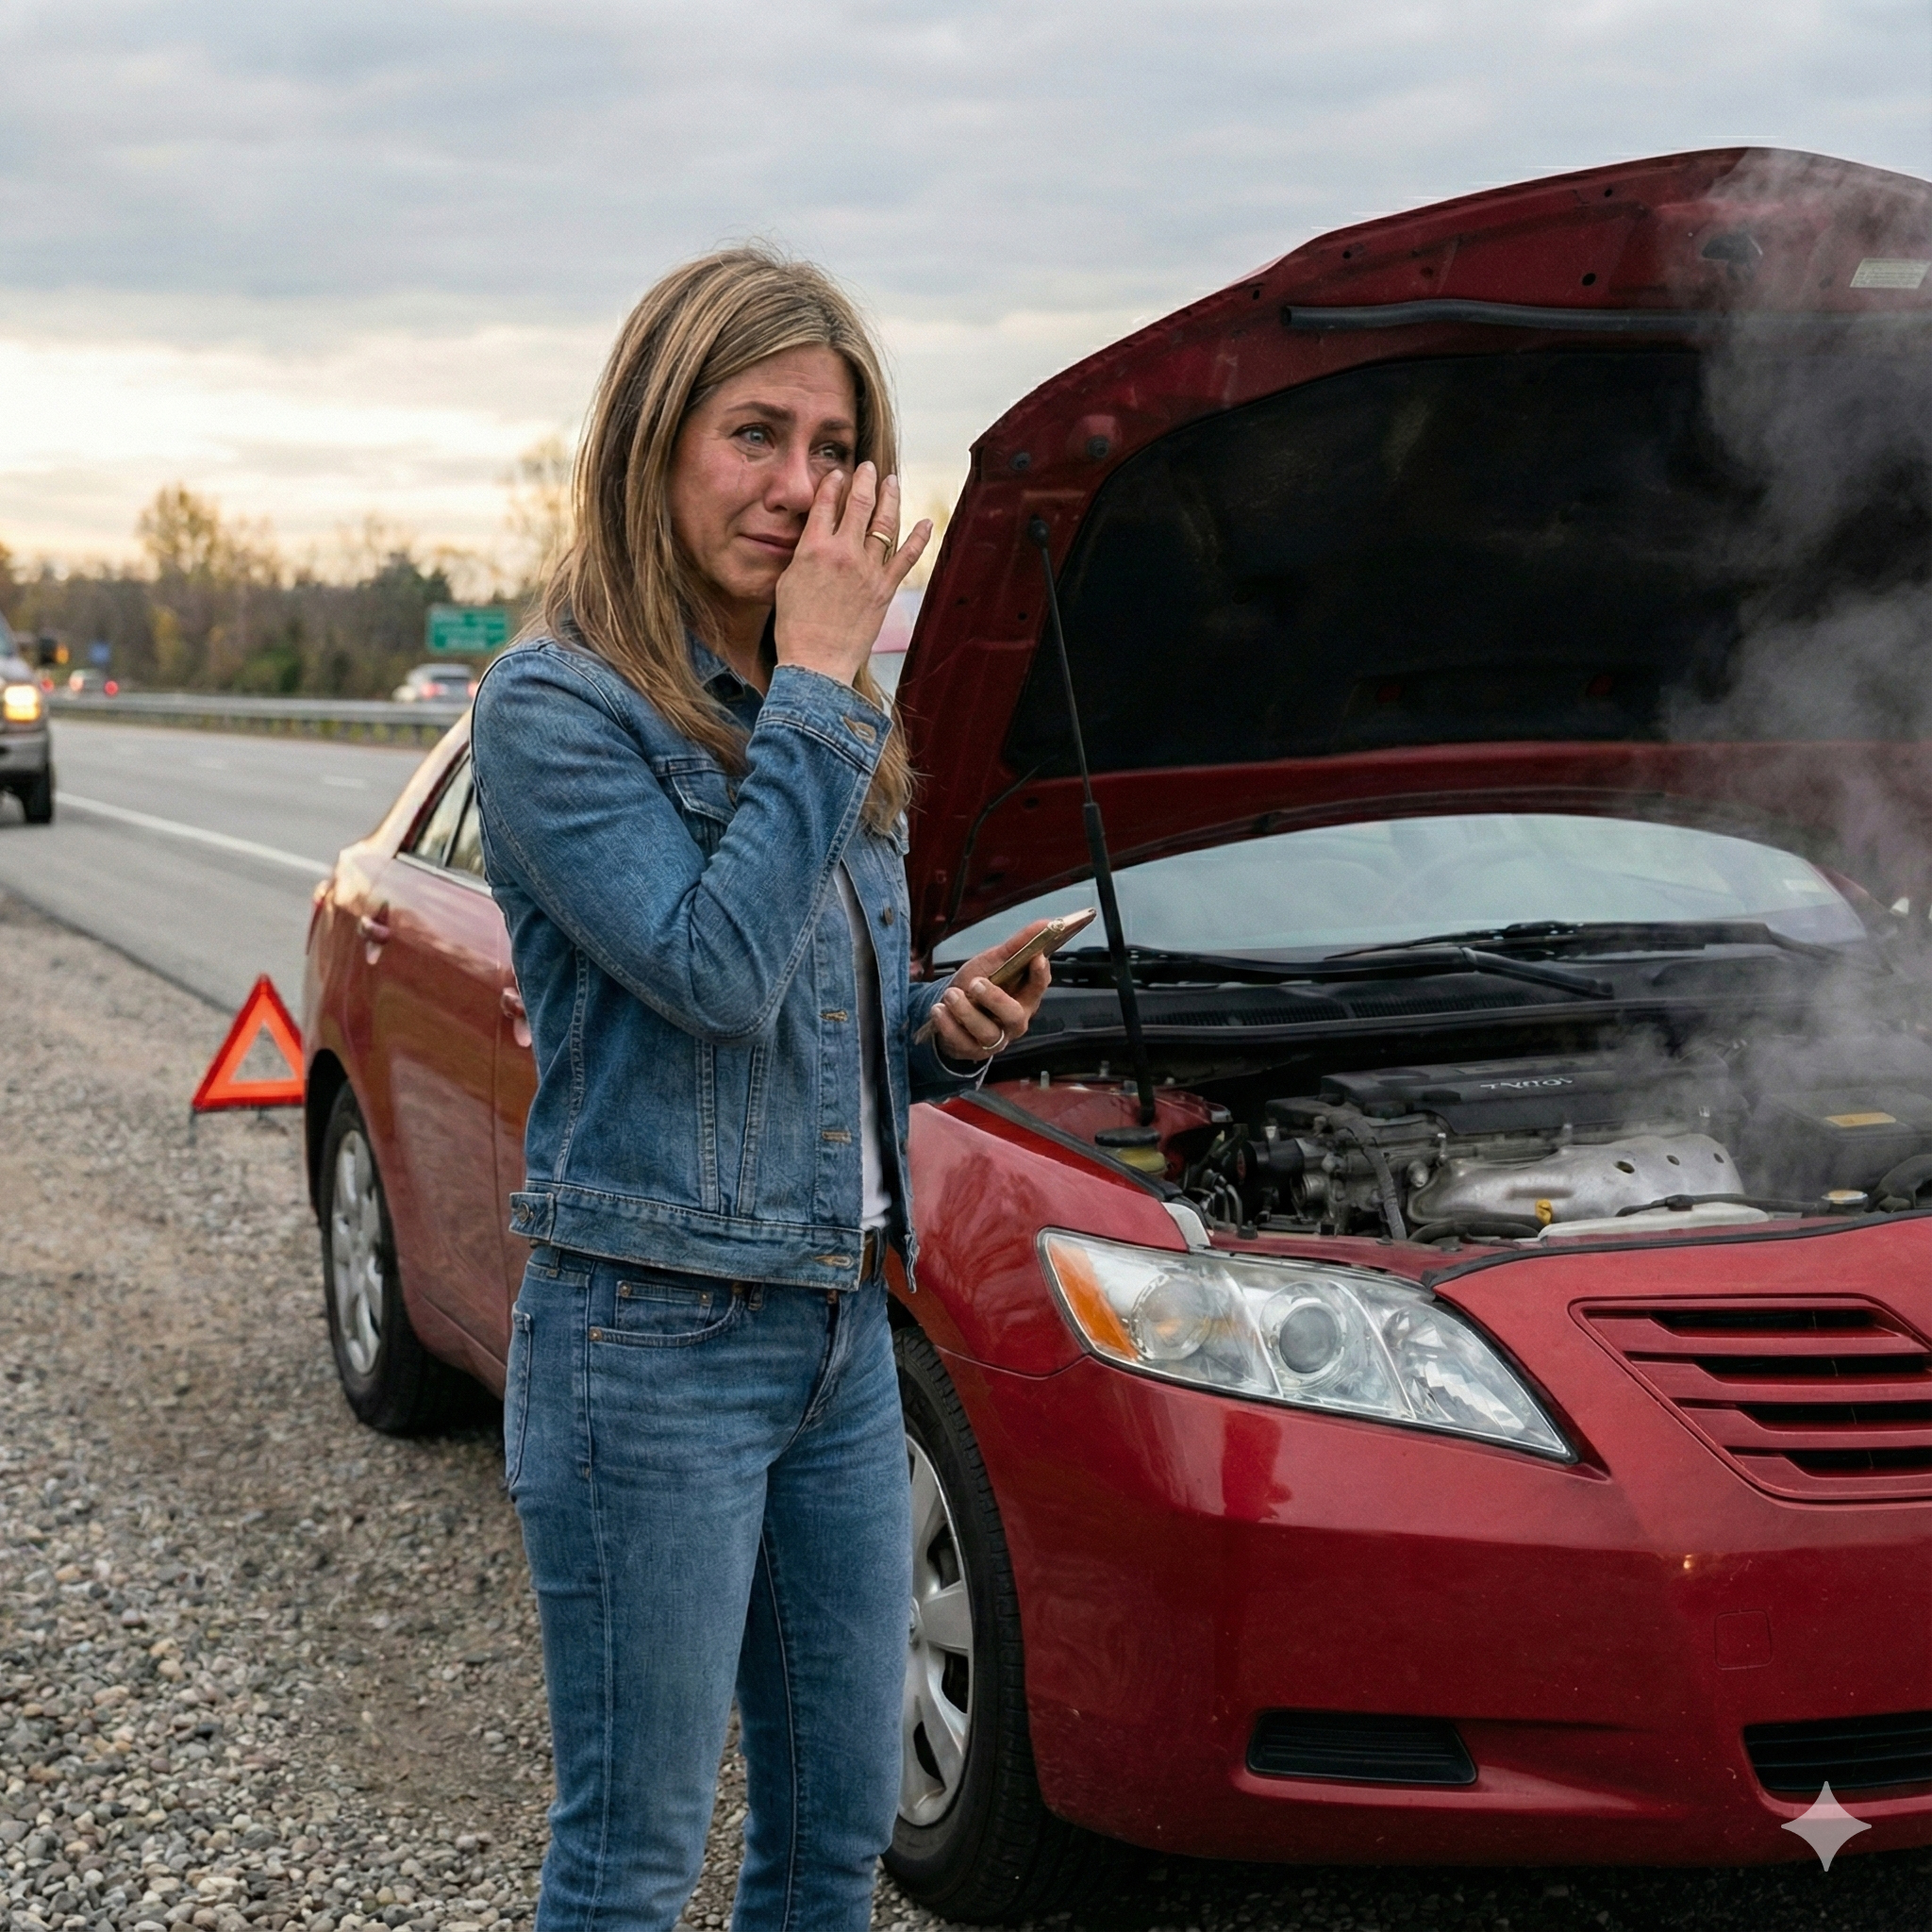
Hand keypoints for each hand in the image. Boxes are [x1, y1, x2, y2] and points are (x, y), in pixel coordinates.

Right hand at [774, 462, 930, 686]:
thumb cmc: (795, 626)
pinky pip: (906, 557)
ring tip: (892, 481)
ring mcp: (867, 570)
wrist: (815, 661)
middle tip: (868, 467)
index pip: (826, 503)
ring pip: (884, 523)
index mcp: (813, 548)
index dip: (833, 483)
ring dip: (890, 497)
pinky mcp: (884, 588)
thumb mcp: (787, 581)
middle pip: (858, 504)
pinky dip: (919, 538)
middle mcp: (843, 552)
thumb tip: (814, 535)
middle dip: (864, 480)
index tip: (838, 473)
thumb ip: (804, 552)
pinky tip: (926, 522)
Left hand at [927, 921, 1052, 1062]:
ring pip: (986, 1031)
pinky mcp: (971, 1050)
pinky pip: (961, 1041)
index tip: (1035, 956)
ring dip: (965, 1011)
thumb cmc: (979, 985)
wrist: (951, 1010)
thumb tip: (1047, 922)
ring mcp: (993, 1039)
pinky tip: (938, 1010)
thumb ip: (1018, 945)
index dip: (1040, 974)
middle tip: (975, 983)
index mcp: (1025, 998)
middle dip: (995, 999)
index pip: (1039, 987)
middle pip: (1014, 1015)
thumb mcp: (994, 962)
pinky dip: (947, 1025)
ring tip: (950, 994)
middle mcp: (1014, 1022)